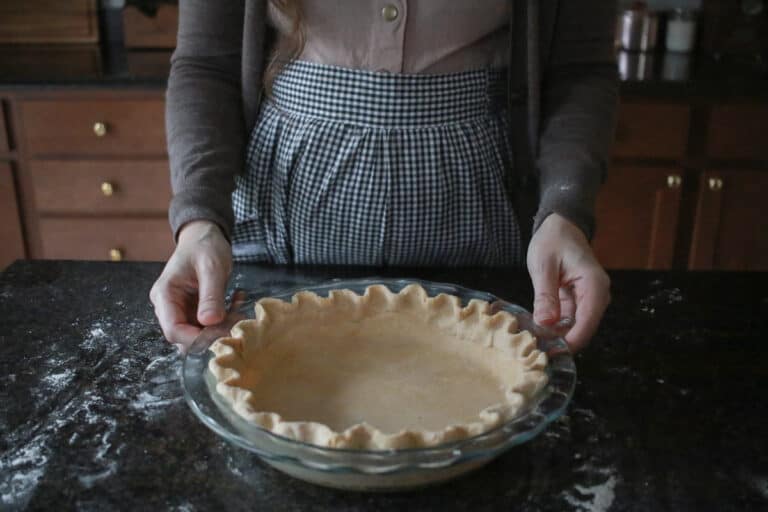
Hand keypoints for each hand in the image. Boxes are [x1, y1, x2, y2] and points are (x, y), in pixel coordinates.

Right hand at [150, 220, 231, 349]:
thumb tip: (209, 322)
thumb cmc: (204, 246)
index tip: (222, 334)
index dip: (196, 338)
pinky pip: (207, 326)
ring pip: (198, 334)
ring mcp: (180, 309)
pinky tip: (236, 302)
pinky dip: (224, 320)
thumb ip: (211, 295)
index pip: (173, 330)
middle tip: (236, 321)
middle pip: (184, 336)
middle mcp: (168, 306)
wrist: (204, 236)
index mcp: (165, 295)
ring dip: (221, 328)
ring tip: (238, 310)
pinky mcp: (193, 311)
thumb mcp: (211, 267)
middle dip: (212, 334)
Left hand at [526, 213, 610, 350]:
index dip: (570, 342)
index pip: (587, 322)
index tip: (549, 353)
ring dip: (556, 337)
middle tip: (535, 351)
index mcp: (594, 286)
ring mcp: (589, 301)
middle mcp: (597, 296)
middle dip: (561, 342)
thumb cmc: (553, 240)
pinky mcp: (579, 303)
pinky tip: (537, 332)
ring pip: (575, 328)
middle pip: (583, 330)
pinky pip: (569, 322)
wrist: (560, 227)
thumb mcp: (543, 266)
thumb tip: (545, 324)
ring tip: (533, 343)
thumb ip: (545, 295)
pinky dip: (554, 328)